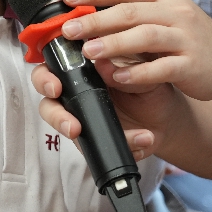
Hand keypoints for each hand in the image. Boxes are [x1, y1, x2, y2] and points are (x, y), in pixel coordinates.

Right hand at [31, 60, 185, 160]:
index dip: (45, 78)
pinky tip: (141, 139)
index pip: (51, 70)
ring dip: (78, 136)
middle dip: (54, 115)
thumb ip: (122, 67)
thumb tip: (102, 63)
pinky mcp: (96, 140)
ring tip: (97, 137)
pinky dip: (123, 144)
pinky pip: (97, 148)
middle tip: (71, 125)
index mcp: (81, 70)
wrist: (167, 114)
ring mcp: (83, 118)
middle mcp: (76, 94)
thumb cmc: (149, 83)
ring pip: (65, 128)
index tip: (55, 87)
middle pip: (48, 103)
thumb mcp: (142, 69)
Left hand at [59, 0, 211, 101]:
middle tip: (68, 29)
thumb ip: (133, 12)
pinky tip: (117, 78)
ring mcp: (185, 38)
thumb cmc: (190, 38)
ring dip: (113, 44)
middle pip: (129, 12)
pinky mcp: (192, 65)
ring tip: (88, 51)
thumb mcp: (165, 15)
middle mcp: (176, 12)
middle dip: (95, 20)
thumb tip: (87, 11)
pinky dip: (137, 73)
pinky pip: (161, 68)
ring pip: (144, 37)